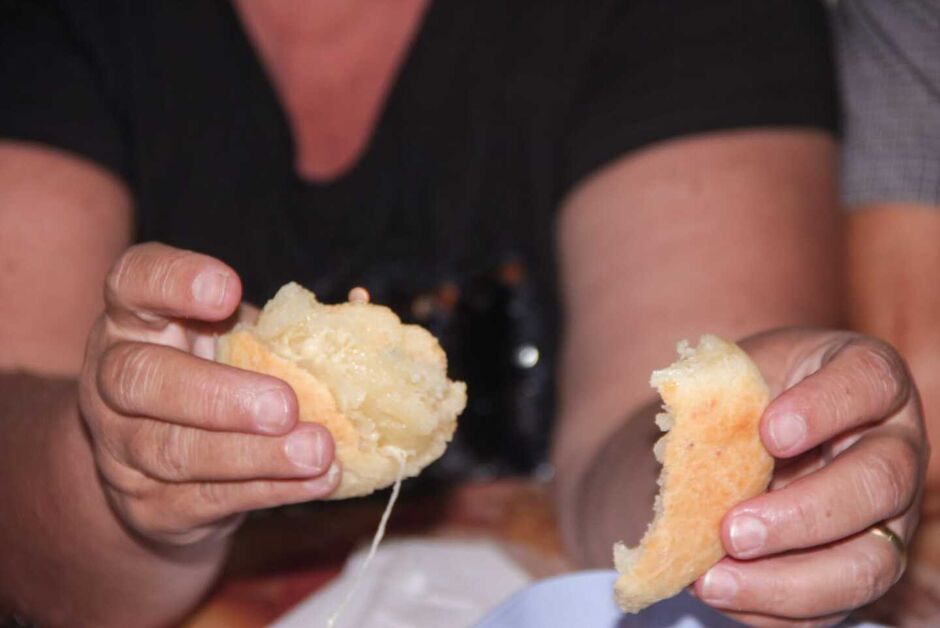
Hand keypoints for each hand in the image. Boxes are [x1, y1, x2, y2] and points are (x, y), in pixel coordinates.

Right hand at [78, 243, 339, 546]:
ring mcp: (122, 448)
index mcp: (137, 318)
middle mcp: (113, 378)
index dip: (174, 282)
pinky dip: (269, 489)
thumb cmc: (217, 381)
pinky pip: (206, 498)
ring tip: (318, 451)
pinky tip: (316, 480)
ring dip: (255, 454)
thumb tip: (362, 305)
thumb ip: (283, 327)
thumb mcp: (238, 341)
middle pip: (141, 380)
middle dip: (217, 395)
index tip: (227, 291)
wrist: (167, 473)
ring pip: (176, 451)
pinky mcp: (149, 506)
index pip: (135, 280)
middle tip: (285, 406)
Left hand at [693, 329, 926, 625]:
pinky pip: (832, 606)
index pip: (867, 382)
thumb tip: (679, 420)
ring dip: (789, 581)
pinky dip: (773, 608)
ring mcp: (886, 515)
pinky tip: (722, 593)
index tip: (768, 432)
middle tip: (732, 529)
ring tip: (713, 579)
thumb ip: (716, 393)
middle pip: (879, 483)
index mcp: (865, 379)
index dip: (823, 408)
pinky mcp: (858, 567)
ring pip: (869, 563)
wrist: (734, 434)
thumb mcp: (730, 375)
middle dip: (804, 514)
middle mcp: (892, 446)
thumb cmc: (740, 393)